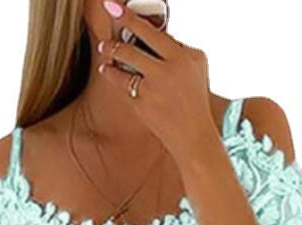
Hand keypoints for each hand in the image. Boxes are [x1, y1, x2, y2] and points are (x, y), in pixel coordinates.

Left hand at [97, 1, 216, 158]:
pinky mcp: (143, 102)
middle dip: (118, 28)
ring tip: (104, 48)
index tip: (116, 7)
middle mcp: (170, 68)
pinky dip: (112, 74)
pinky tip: (106, 69)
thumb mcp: (197, 67)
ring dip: (111, 51)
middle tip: (107, 17)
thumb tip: (155, 34)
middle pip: (137, 42)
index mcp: (185, 57)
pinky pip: (122, 82)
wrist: (193, 135)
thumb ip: (179, 49)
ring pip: (126, 59)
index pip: (155, 31)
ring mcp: (155, 86)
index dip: (132, 18)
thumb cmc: (194, 99)